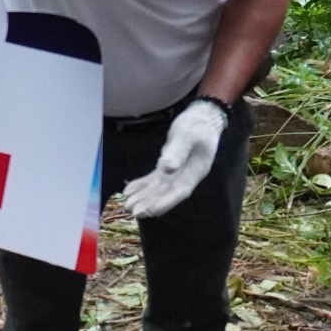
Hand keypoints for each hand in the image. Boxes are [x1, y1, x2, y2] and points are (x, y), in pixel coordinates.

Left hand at [122, 98, 227, 218]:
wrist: (202, 118)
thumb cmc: (197, 125)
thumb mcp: (188, 135)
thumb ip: (178, 151)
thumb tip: (166, 169)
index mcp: (195, 171)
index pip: (181, 191)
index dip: (166, 202)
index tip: (152, 211)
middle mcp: (186, 176)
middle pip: (168, 194)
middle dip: (151, 203)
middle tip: (133, 211)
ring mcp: (177, 173)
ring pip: (159, 189)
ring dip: (144, 197)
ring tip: (127, 205)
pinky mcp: (169, 167)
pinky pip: (154, 179)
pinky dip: (142, 185)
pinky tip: (129, 191)